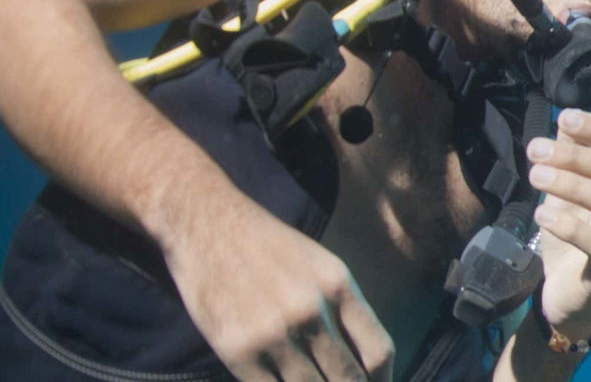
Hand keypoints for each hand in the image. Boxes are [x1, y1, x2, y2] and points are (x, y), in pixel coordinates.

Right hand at [162, 204, 393, 380]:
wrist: (207, 224)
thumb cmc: (269, 247)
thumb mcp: (322, 266)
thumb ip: (345, 310)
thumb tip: (365, 361)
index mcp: (338, 287)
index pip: (377, 352)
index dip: (383, 381)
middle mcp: (310, 311)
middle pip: (348, 378)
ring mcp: (272, 333)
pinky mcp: (236, 350)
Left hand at [523, 109, 590, 337]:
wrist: (567, 298)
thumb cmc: (569, 239)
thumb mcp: (564, 193)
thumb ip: (568, 158)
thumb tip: (565, 118)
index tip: (564, 118)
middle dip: (576, 155)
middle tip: (535, 152)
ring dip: (573, 184)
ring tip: (535, 177)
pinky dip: (569, 226)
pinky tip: (542, 216)